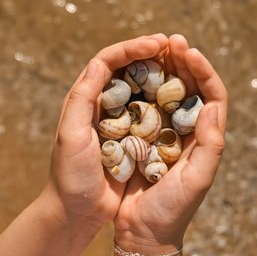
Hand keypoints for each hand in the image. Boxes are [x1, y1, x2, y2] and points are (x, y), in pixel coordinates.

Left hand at [45, 34, 168, 229]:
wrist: (76, 212)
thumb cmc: (70, 175)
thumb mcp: (70, 135)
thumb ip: (82, 98)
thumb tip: (100, 62)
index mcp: (85, 98)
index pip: (109, 60)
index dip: (134, 47)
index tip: (159, 43)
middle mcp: (102, 104)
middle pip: (129, 68)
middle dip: (153, 54)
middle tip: (178, 46)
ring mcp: (119, 121)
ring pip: (144, 86)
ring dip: (163, 73)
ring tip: (186, 64)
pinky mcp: (133, 139)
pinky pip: (153, 112)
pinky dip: (167, 100)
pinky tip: (184, 97)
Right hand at [114, 34, 227, 250]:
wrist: (142, 233)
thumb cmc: (172, 210)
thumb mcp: (197, 180)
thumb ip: (210, 145)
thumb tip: (214, 105)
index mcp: (205, 138)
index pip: (212, 95)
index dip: (203, 70)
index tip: (188, 51)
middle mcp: (187, 132)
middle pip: (190, 87)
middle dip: (182, 61)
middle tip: (170, 40)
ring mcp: (163, 134)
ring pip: (166, 92)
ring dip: (162, 69)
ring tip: (152, 48)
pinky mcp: (140, 140)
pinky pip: (141, 107)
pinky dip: (138, 88)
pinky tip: (130, 74)